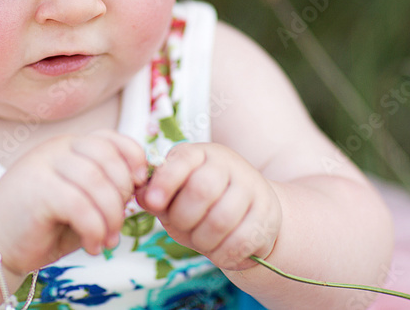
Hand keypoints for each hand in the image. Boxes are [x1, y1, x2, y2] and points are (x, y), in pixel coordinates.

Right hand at [0, 130, 147, 274]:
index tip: (138, 186)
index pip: (110, 138)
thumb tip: (141, 190)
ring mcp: (43, 166)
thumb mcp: (81, 203)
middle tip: (119, 226)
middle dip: (122, 194)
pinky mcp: (36, 190)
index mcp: (69, 147)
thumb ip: (105, 190)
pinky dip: (94, 228)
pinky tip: (92, 246)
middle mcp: (56, 149)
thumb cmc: (42, 225)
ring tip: (107, 241)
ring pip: (95, 180)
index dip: (133, 158)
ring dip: (110, 216)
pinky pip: (78, 204)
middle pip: (107, 157)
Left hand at [136, 142, 281, 270]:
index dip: (165, 181)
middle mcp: (228, 163)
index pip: (182, 160)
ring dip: (203, 240)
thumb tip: (142, 196)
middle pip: (201, 189)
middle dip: (184, 218)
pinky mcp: (268, 213)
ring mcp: (251, 186)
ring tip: (202, 242)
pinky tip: (220, 253)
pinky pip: (240, 240)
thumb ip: (156, 196)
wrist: (249, 218)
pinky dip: (223, 255)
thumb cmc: (200, 208)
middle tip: (183, 228)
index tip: (152, 202)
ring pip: (221, 219)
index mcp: (200, 154)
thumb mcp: (174, 199)